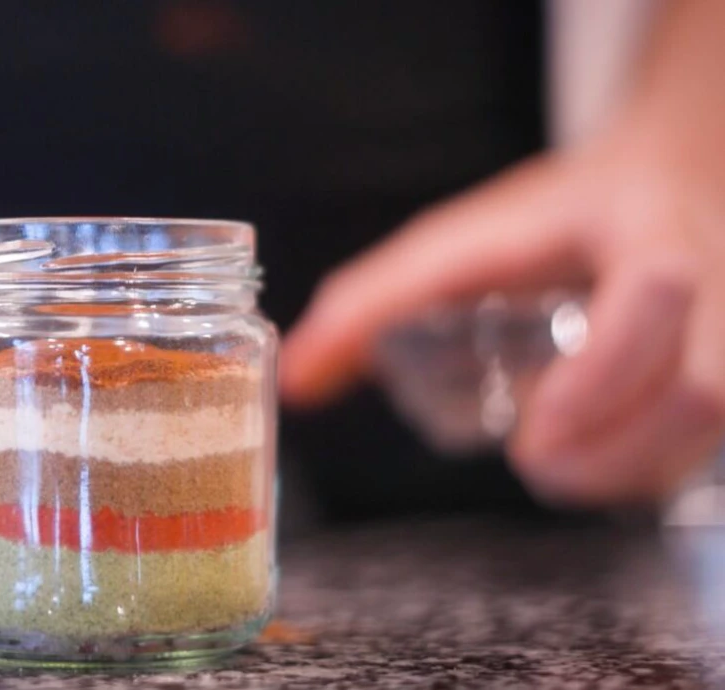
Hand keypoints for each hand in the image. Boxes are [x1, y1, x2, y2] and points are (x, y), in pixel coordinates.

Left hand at [278, 120, 724, 506]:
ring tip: (554, 468)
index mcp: (642, 233)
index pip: (653, 293)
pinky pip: (706, 446)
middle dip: (610, 452)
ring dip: (626, 472)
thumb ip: (374, 304)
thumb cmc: (555, 219)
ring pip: (710, 429)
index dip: (596, 377)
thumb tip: (291, 380)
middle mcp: (713, 283)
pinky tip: (596, 464)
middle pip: (701, 390)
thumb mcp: (461, 242)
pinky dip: (647, 471)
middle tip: (532, 463)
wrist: (667, 184)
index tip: (527, 433)